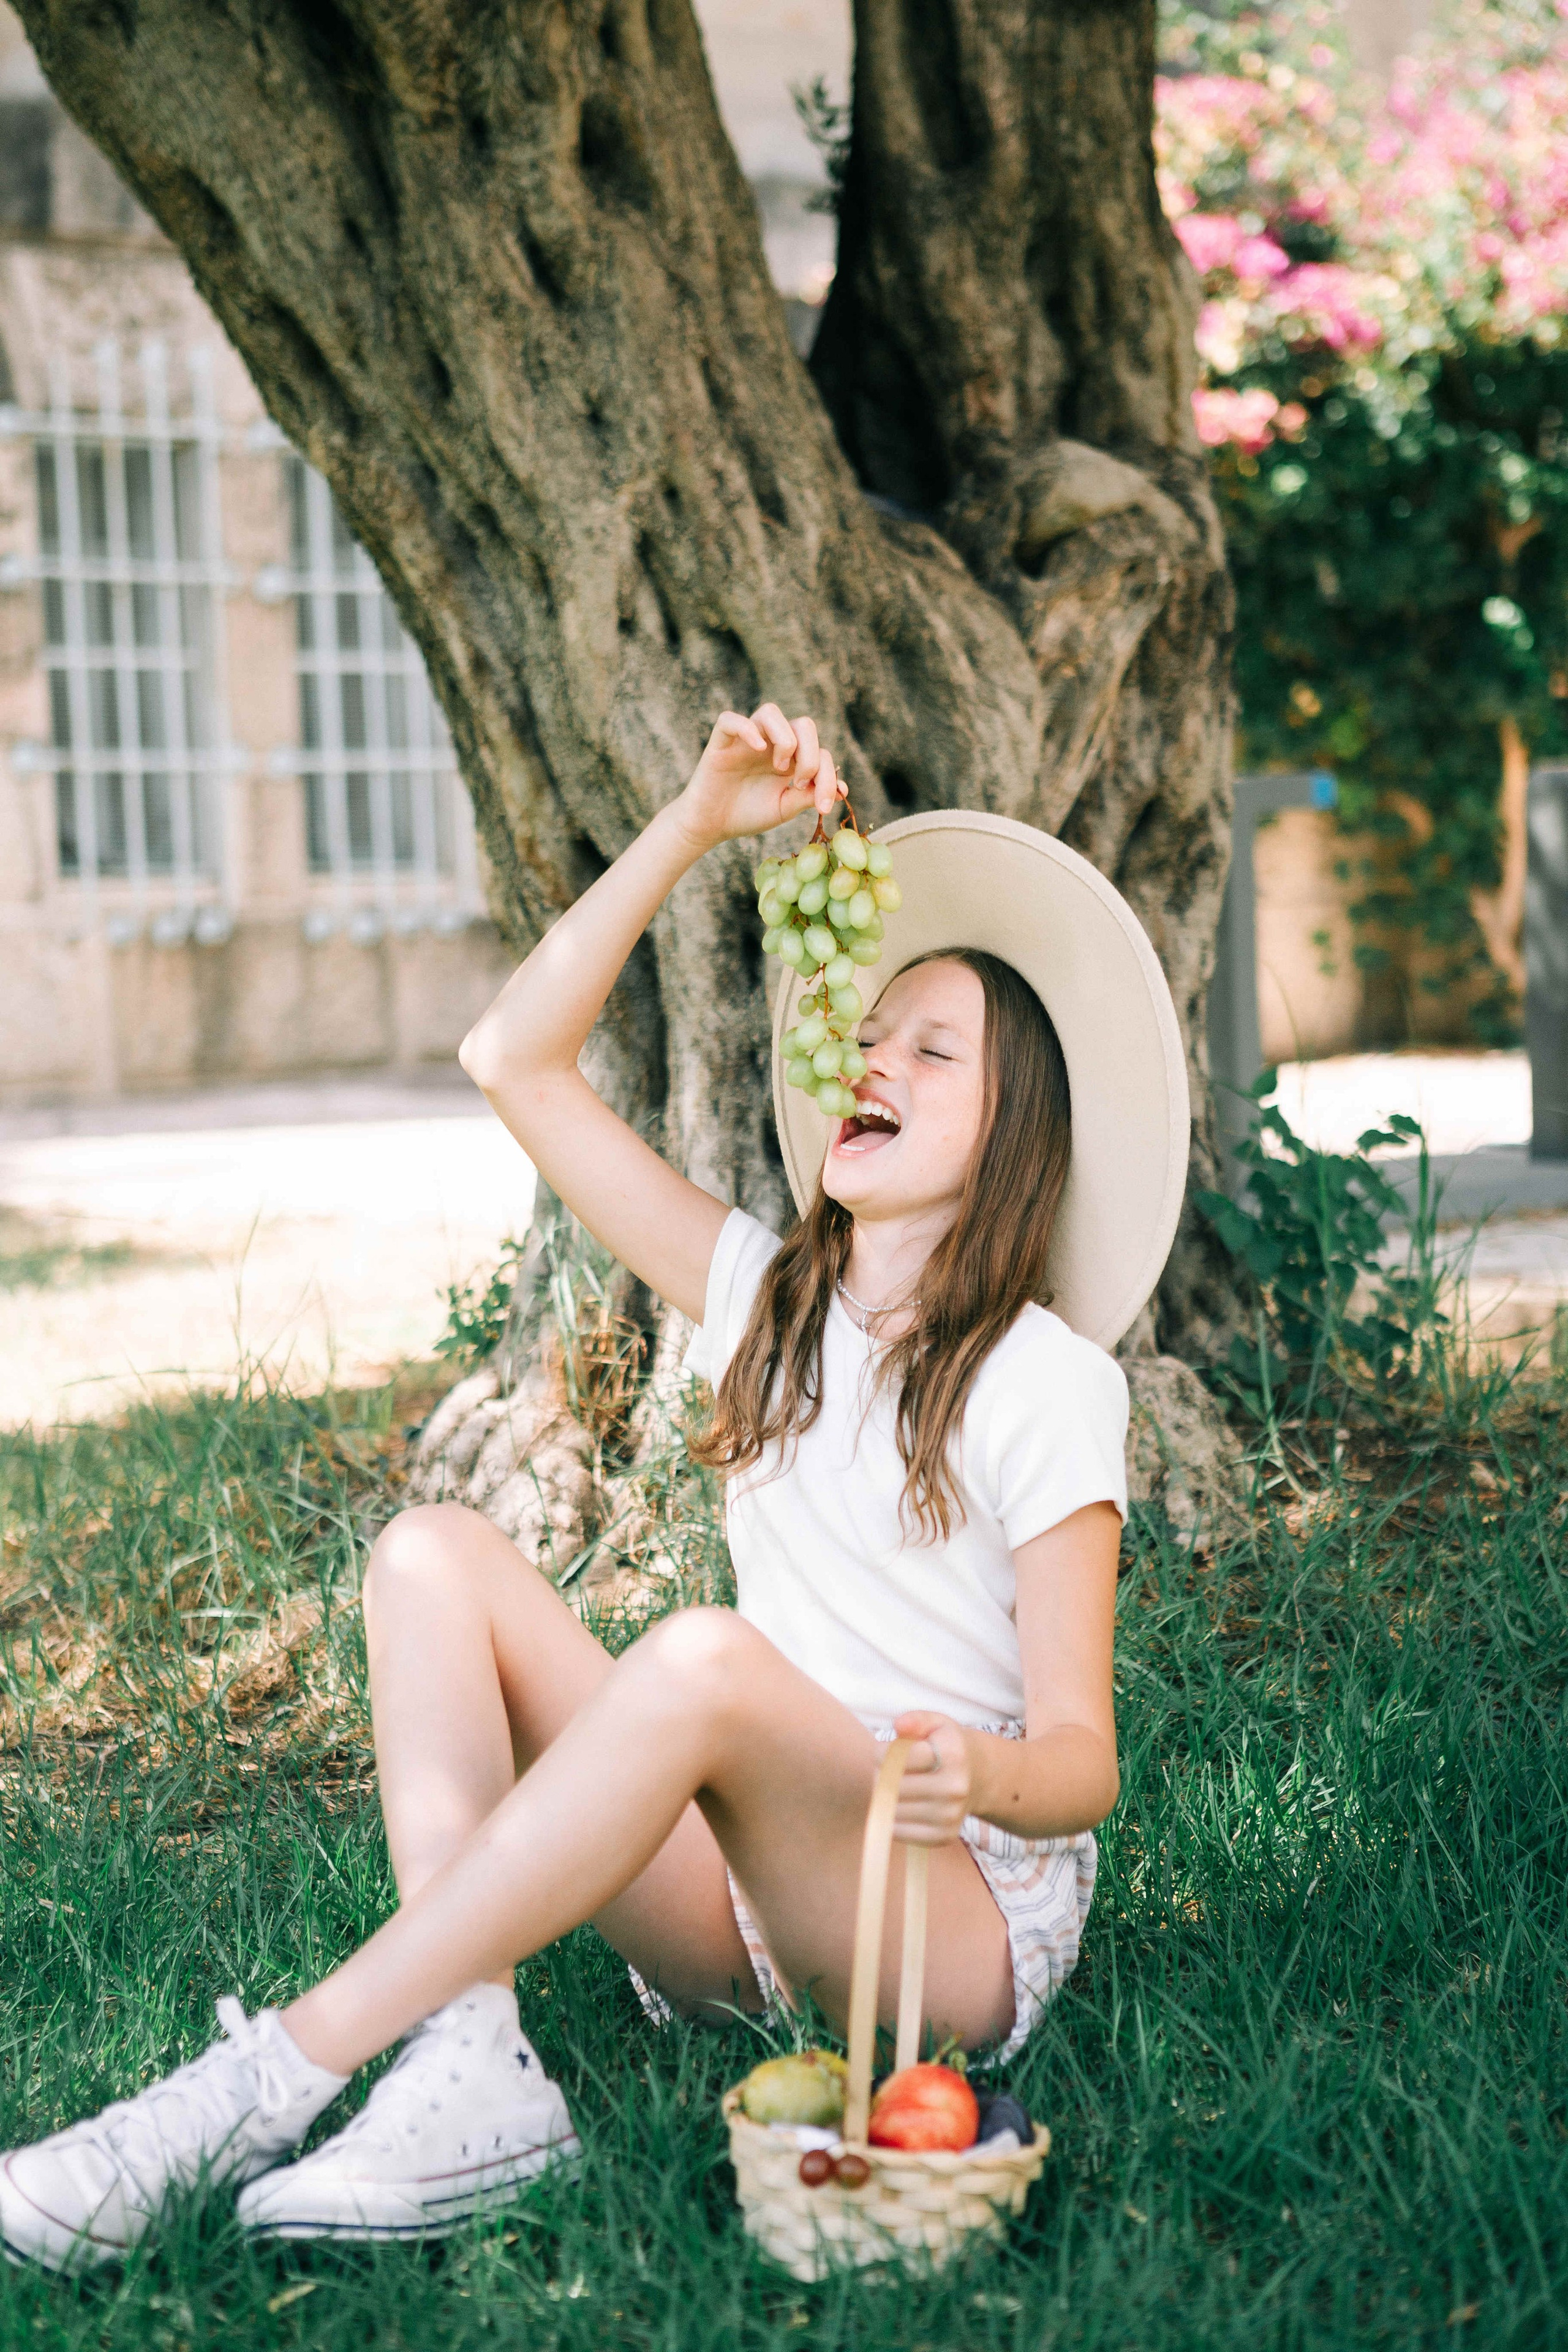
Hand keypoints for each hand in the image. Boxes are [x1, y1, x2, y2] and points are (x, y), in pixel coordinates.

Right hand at [672, 704, 844, 850]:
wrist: (713, 825)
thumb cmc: (748, 814)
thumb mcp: (784, 808)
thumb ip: (809, 796)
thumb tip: (843, 789)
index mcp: (791, 757)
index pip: (820, 751)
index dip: (829, 776)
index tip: (825, 806)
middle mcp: (772, 742)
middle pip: (803, 724)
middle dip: (810, 755)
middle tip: (798, 783)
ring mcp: (747, 739)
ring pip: (771, 712)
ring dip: (785, 739)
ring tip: (779, 768)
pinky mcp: (722, 741)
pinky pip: (731, 719)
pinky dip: (747, 729)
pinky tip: (758, 749)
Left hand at [890, 1712, 975, 1846]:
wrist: (979, 1777)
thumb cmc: (948, 1747)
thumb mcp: (937, 1724)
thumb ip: (916, 1719)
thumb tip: (899, 1725)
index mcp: (953, 1755)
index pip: (899, 1757)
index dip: (881, 1752)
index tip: (884, 1751)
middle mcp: (955, 1787)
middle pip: (893, 1785)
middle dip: (880, 1775)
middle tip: (887, 1771)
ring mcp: (950, 1815)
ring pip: (893, 1809)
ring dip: (884, 1798)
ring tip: (896, 1786)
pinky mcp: (944, 1836)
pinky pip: (899, 1832)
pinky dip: (892, 1819)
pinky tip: (903, 1805)